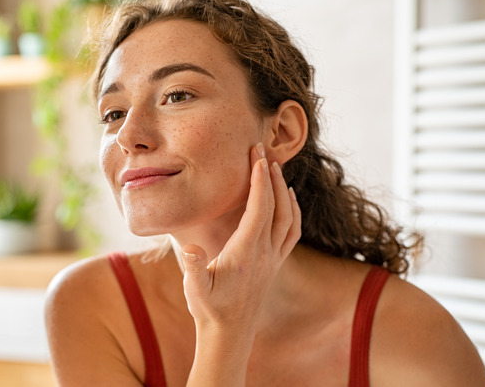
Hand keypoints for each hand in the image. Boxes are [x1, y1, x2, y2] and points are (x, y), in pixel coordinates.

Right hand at [181, 142, 301, 333]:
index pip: (259, 208)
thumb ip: (195, 267)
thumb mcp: (195, 289)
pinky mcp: (275, 264)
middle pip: (276, 206)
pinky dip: (293, 210)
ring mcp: (273, 258)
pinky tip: (288, 200)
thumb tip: (191, 248)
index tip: (255, 156)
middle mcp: (265, 253)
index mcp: (247, 252)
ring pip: (289, 217)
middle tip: (261, 150)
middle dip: (270, 175)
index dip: (259, 180)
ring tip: (274, 169)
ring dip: (283, 190)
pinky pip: (292, 231)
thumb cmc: (209, 309)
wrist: (229, 334)